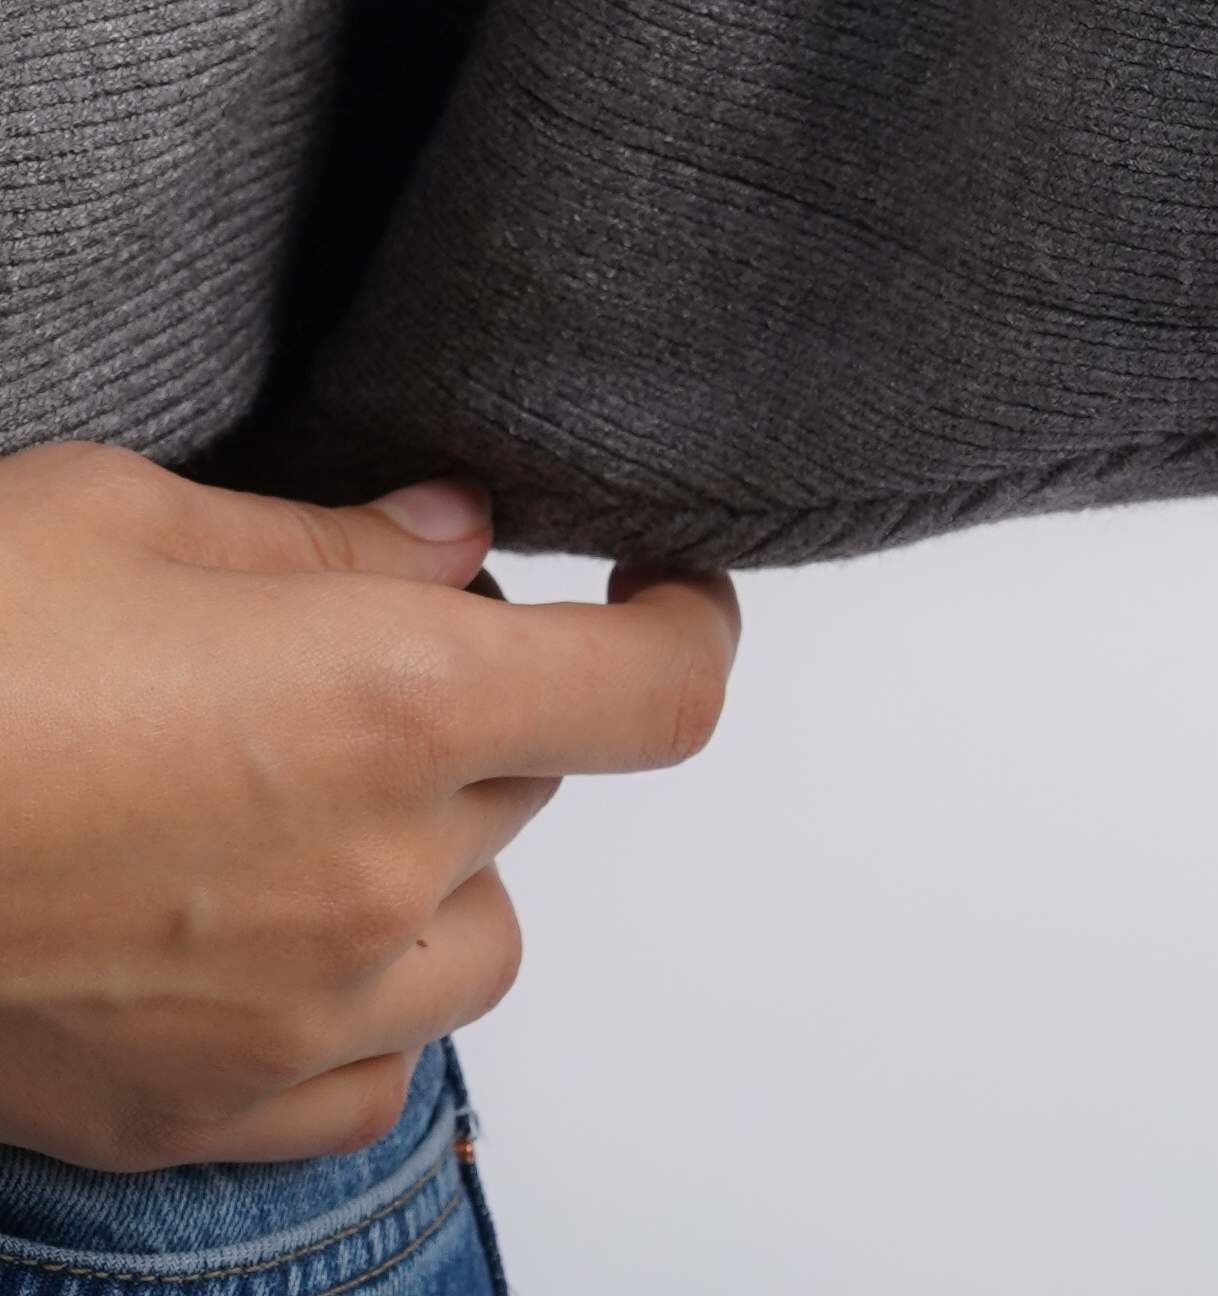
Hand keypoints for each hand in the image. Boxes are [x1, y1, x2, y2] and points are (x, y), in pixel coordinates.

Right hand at [0, 441, 738, 1172]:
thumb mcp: (122, 510)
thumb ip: (320, 536)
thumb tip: (452, 541)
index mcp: (381, 695)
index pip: (654, 688)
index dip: (686, 623)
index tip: (663, 587)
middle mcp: (370, 868)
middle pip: (537, 781)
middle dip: (484, 702)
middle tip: (359, 648)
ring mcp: (293, 1011)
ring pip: (483, 936)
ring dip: (444, 857)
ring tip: (318, 792)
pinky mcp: (201, 1116)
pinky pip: (378, 1074)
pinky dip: (368, 1004)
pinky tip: (284, 933)